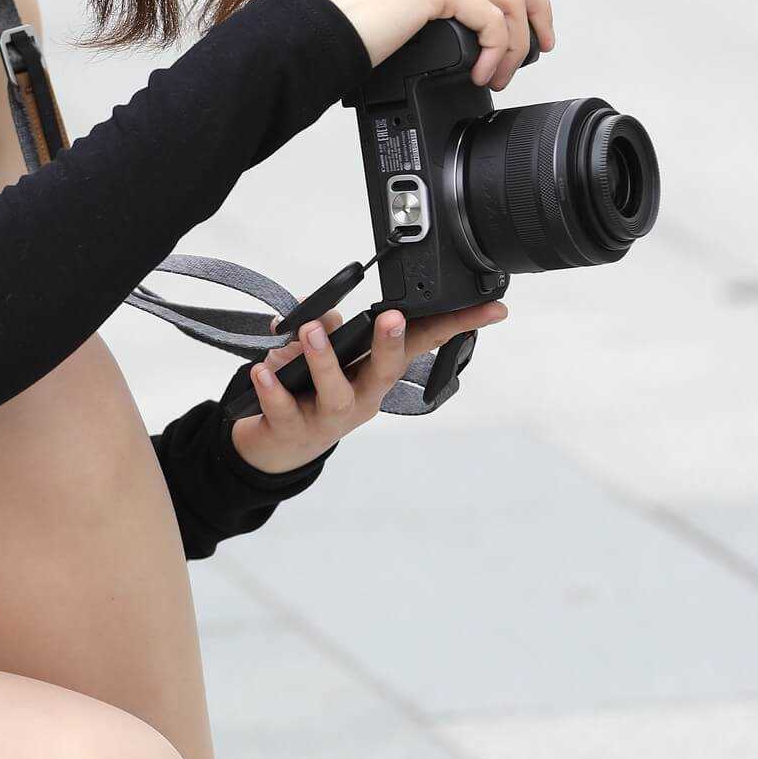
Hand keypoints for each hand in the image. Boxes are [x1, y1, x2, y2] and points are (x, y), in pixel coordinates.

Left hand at [231, 299, 510, 477]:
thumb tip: (324, 317)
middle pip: (384, 371)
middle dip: (390, 344)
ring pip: (334, 390)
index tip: (492, 308)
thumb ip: (328, 329)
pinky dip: (273, 387)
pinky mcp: (293, 429)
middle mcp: (362, 397)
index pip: (423, 343)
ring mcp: (329, 417)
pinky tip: (265, 370)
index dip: (459, 325)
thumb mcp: (327, 358)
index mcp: (377, 373)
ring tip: (311, 332)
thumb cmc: (310, 393)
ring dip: (324, 359)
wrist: (278, 450)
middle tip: (392, 316)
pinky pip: (283, 407)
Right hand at [302, 0, 555, 90]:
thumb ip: (398, 7)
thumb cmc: (313, 39)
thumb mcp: (363, 11)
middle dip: (533, 4)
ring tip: (505, 73)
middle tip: (539, 44)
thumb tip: (423, 37)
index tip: (504, 31)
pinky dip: (499, 48)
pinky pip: (492, 14)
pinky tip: (484, 73)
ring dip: (517, 37)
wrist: (292, 42)